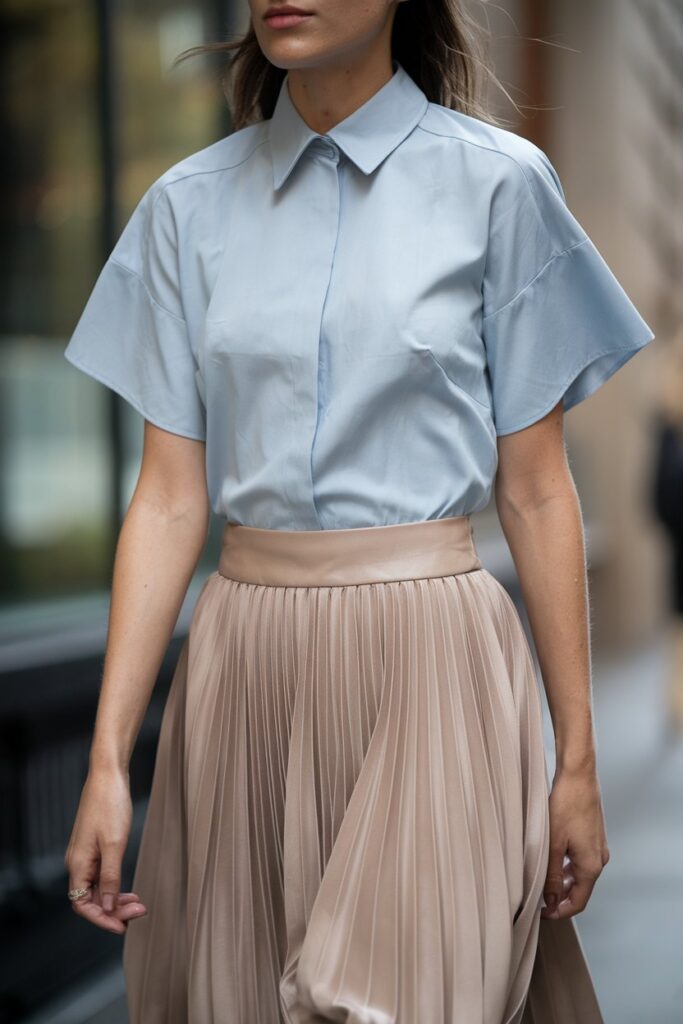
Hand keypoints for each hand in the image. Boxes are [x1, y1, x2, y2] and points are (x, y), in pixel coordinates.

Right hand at [64, 767, 147, 933]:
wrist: (109, 776)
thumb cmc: (110, 806)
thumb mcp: (114, 844)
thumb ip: (111, 878)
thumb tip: (107, 907)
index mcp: (78, 864)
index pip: (82, 905)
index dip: (101, 919)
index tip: (123, 927)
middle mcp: (77, 862)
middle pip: (90, 899)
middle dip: (114, 910)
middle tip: (140, 912)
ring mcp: (85, 855)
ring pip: (97, 889)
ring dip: (116, 900)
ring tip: (138, 905)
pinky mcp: (94, 847)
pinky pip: (102, 876)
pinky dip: (116, 886)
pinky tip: (129, 891)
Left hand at [541, 766, 609, 919]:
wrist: (579, 777)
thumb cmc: (566, 806)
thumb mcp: (553, 844)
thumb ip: (551, 875)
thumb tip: (551, 900)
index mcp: (591, 866)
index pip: (578, 902)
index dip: (560, 912)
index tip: (542, 914)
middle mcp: (599, 859)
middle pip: (580, 889)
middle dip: (560, 897)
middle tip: (537, 899)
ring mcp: (597, 847)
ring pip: (579, 874)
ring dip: (562, 882)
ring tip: (540, 881)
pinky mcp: (592, 836)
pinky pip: (580, 860)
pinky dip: (566, 867)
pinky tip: (550, 862)